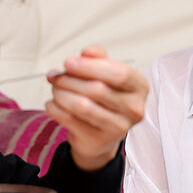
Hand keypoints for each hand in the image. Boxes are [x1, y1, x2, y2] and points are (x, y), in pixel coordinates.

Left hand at [45, 46, 147, 170]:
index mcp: (139, 87)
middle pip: (96, 89)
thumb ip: (98, 58)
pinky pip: (69, 120)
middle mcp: (134, 109)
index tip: (68, 62)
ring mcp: (118, 127)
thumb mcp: (107, 74)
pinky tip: (53, 103)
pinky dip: (55, 109)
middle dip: (69, 80)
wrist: (101, 135)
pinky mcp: (98, 140)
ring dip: (60, 93)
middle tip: (56, 77)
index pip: (118, 74)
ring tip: (55, 89)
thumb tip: (87, 52)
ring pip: (81, 106)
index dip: (90, 66)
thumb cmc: (105, 98)